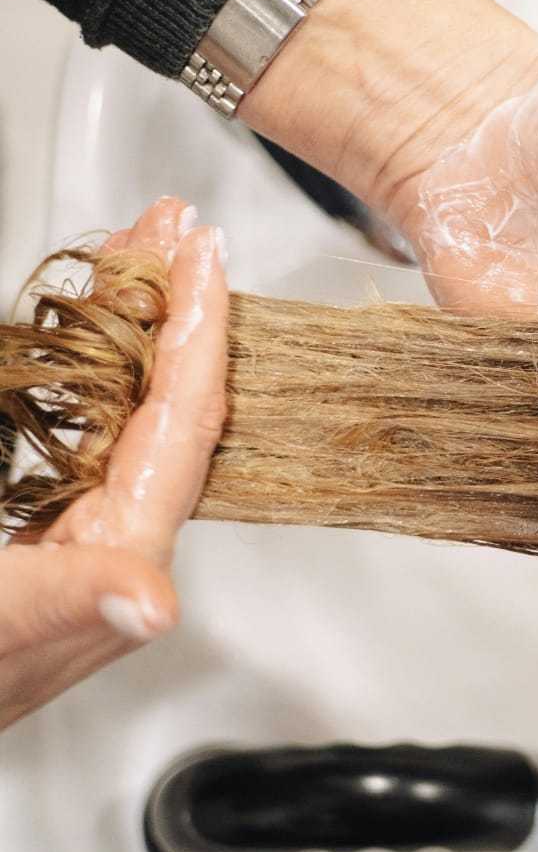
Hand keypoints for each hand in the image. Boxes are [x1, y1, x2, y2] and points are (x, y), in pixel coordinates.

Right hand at [0, 198, 226, 729]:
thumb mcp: (1, 627)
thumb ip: (69, 607)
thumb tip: (153, 607)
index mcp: (121, 551)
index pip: (183, 419)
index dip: (197, 330)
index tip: (202, 253)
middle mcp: (113, 534)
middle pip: (165, 396)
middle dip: (170, 304)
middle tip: (170, 225)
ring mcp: (72, 524)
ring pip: (122, 404)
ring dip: (127, 324)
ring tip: (131, 249)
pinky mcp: (32, 523)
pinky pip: (77, 427)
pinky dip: (77, 366)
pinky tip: (78, 332)